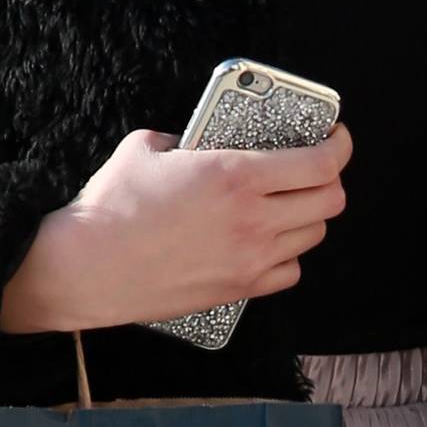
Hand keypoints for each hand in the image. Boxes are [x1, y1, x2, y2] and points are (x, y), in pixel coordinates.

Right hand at [0, 121, 351, 334]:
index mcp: (236, 175)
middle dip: (328, 180)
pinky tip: (267, 242)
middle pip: (330, 200)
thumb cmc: (111, 207)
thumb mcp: (148, 148)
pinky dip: (286, 254)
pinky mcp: (240, 289)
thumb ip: (187, 139)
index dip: (338, 145)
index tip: (335, 137)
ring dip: (307, 216)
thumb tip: (200, 141)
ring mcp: (250, 258)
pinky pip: (289, 271)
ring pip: (313, 235)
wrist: (88, 268)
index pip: (320, 162)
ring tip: (287, 204)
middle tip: (314, 170)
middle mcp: (253, 218)